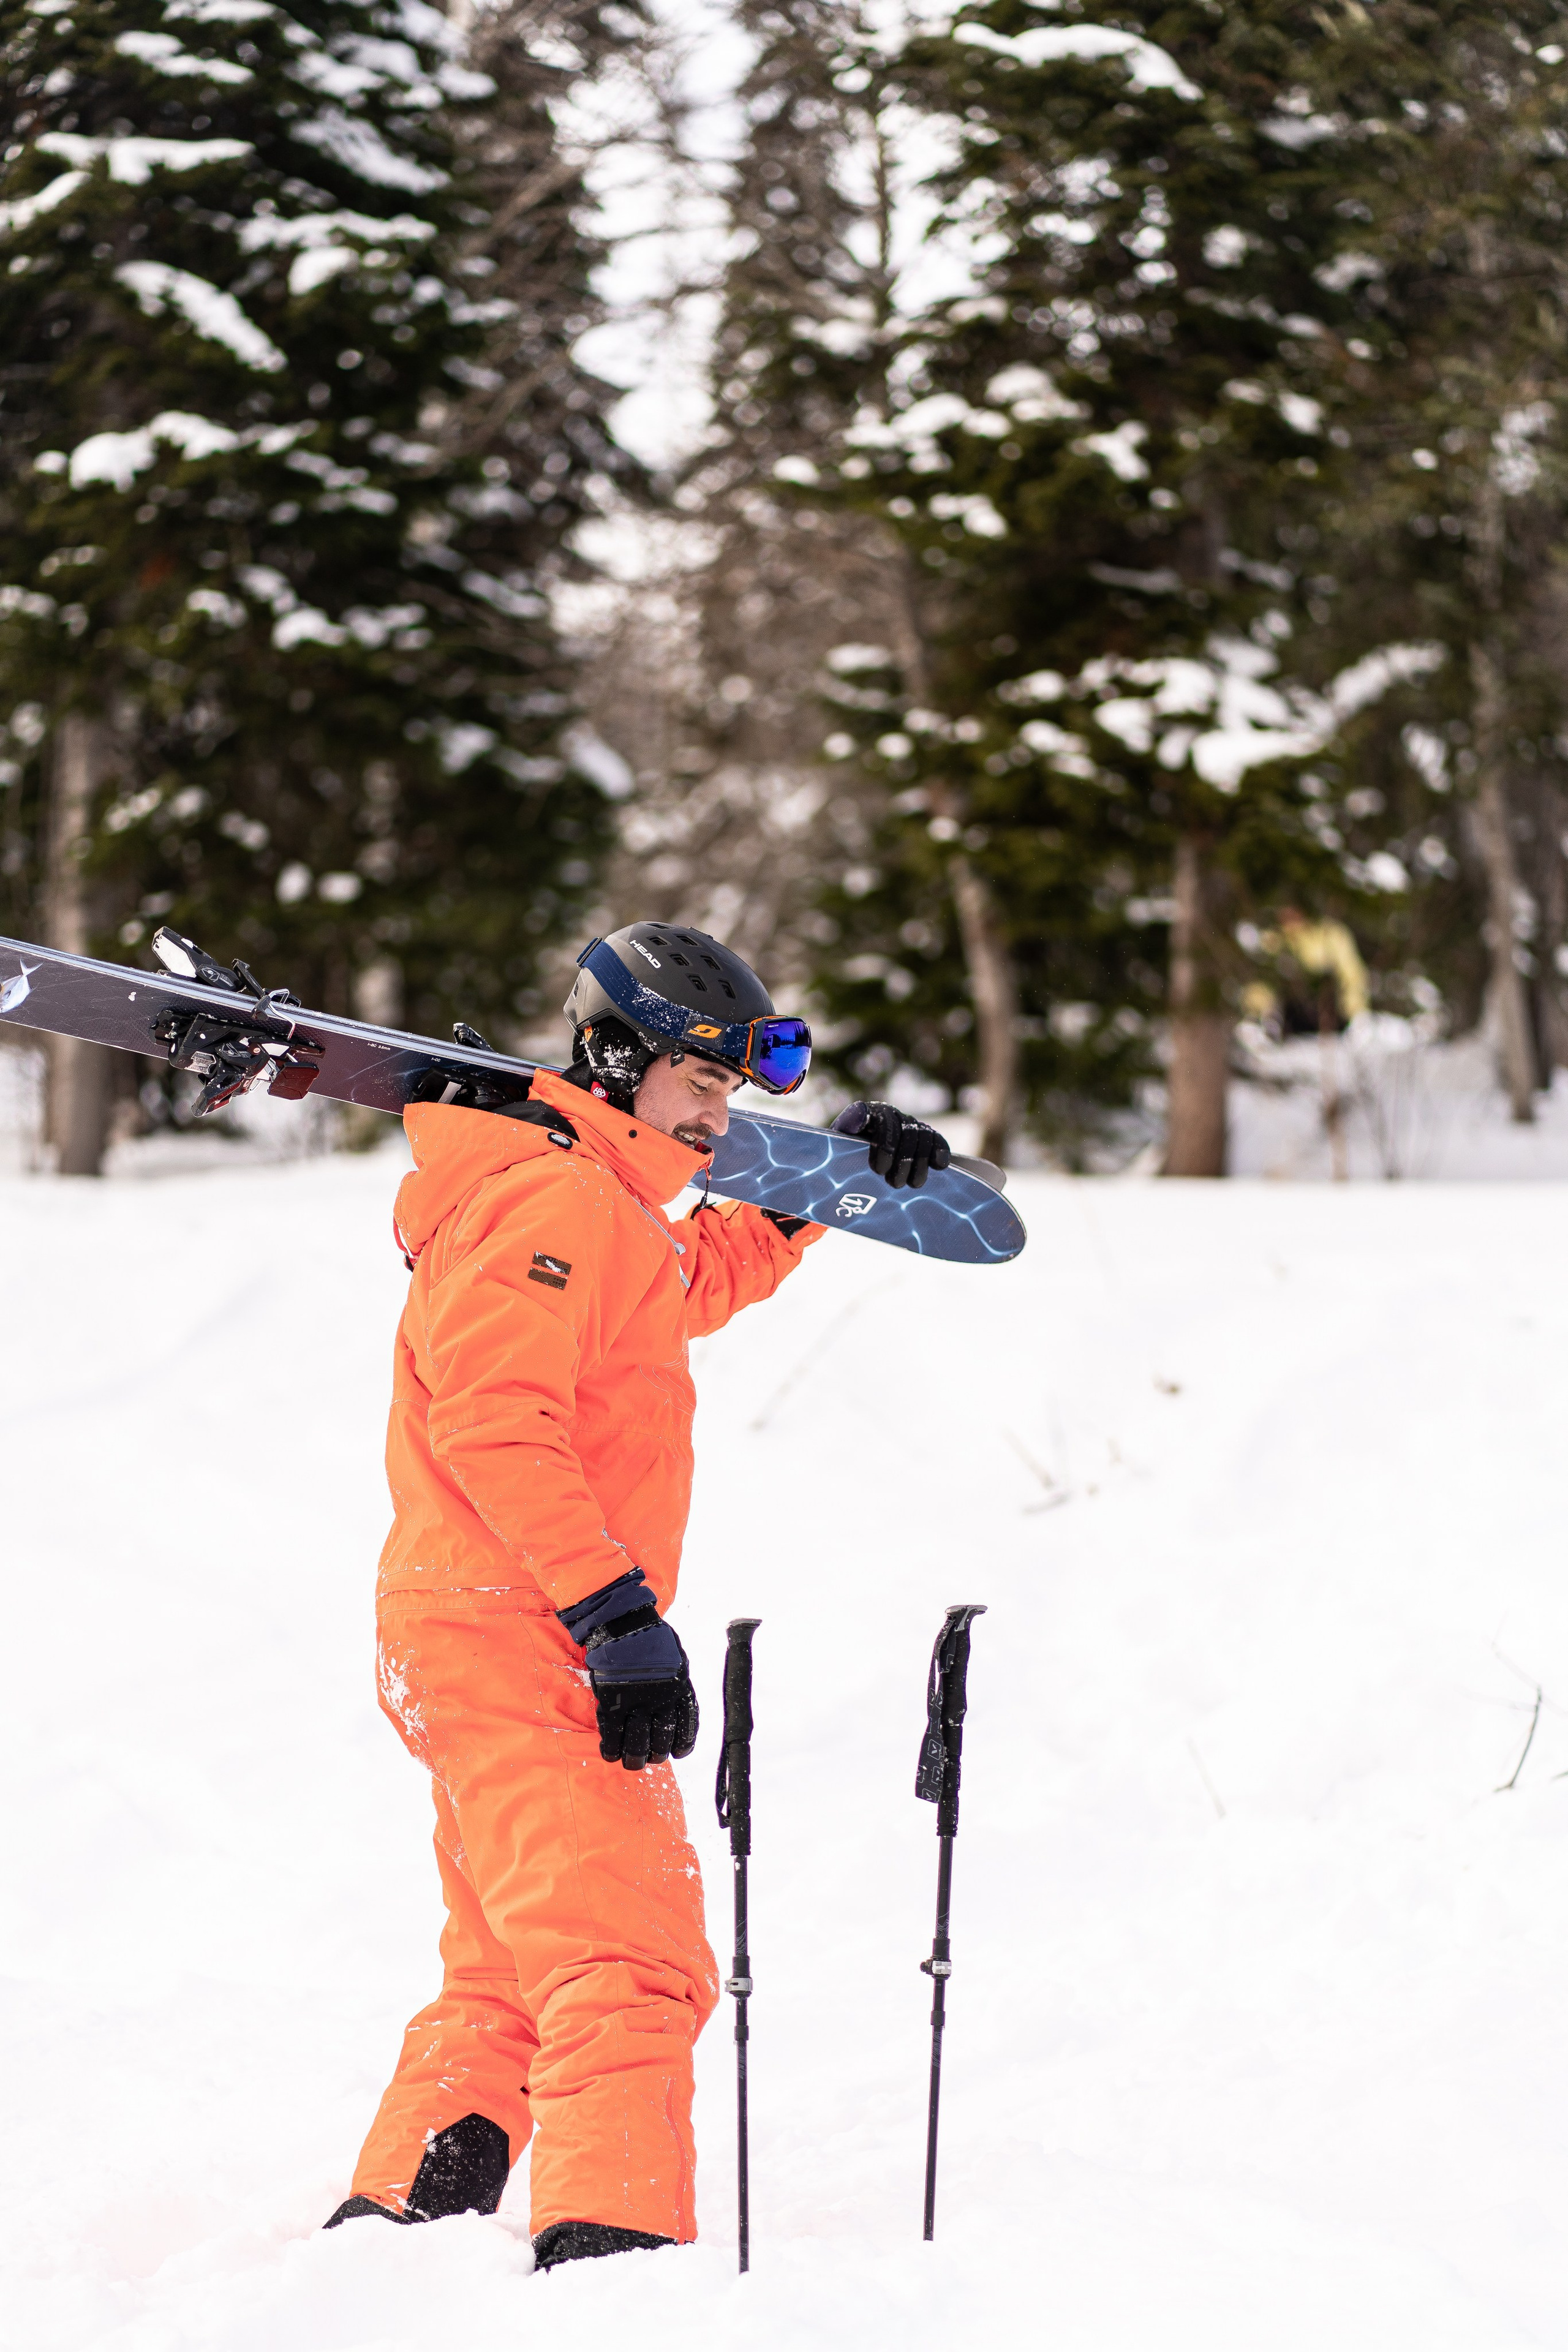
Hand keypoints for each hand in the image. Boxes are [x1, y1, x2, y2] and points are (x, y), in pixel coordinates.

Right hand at [584, 1606, 698, 1770]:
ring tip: (630, 1761)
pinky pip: (612, 1737)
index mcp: (681, 1690)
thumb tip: (678, 1708)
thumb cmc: (651, 1638)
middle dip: (655, 1755)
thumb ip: (677, 1685)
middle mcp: (662, 1700)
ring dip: (634, 1759)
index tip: (676, 1752)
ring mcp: (636, 1703)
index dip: (682, 1746)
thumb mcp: (677, 1659)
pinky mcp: (612, 1703)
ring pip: (638, 1745)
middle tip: (648, 1757)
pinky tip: (610, 1753)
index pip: (687, 1729)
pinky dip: (611, 1750)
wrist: (623, 1622)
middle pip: (662, 1743)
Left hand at [831, 1100, 951, 1189]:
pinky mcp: (922, 1135)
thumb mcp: (835, 1148)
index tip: (879, 1170)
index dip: (884, 1144)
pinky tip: (940, 1165)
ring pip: (921, 1135)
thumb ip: (843, 1134)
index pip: (881, 1121)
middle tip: (895, 1184)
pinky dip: (939, 1150)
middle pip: (904, 1131)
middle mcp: (889, 1114)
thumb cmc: (841, 1157)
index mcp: (866, 1114)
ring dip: (919, 1161)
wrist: (853, 1161)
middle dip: (903, 1159)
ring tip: (913, 1184)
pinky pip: (935, 1138)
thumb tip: (859, 1115)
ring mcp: (907, 1123)